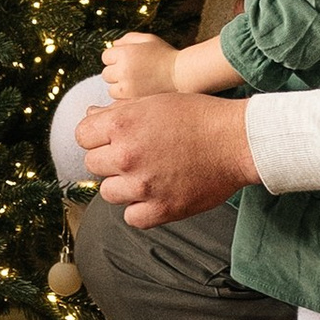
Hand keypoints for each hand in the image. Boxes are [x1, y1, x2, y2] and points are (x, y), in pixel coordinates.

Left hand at [79, 87, 255, 227]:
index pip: (82, 136)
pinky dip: (141, 209)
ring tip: (149, 174)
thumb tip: (90, 118)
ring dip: (124, 185)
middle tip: (137, 154)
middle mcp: (126, 155)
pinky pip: (131, 217)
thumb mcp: (154, 102)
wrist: (237, 140)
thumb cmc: (198, 116)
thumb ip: (118, 112)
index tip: (114, 137)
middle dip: (110, 159)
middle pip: (93, 164)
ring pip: (108, 192)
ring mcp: (142, 185)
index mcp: (122, 124)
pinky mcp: (160, 209)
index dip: (97, 136)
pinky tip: (156, 194)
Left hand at [102, 32, 180, 101]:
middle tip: (133, 72)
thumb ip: (128, 39)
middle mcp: (123, 70)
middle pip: (106, 73)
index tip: (129, 60)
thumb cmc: (164, 54)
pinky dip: (125, 96)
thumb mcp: (148, 40)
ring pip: (111, 88)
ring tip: (136, 82)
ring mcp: (127, 86)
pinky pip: (119, 99)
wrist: (181, 74)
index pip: (106, 57)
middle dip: (116, 72)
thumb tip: (113, 45)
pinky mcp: (132, 99)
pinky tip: (138, 90)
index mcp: (125, 53)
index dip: (116, 57)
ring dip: (119, 86)